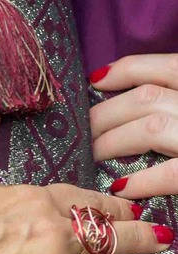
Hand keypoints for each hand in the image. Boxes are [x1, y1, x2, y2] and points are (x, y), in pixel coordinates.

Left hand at [91, 56, 177, 198]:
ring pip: (151, 126)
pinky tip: (123, 187)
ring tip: (95, 156)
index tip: (96, 80)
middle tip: (85, 131)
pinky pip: (174, 173)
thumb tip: (125, 91)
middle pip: (148, 98)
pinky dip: (144, 179)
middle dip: (108, 113)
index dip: (126, 70)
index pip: (166, 66)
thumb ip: (177, 99)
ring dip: (114, 141)